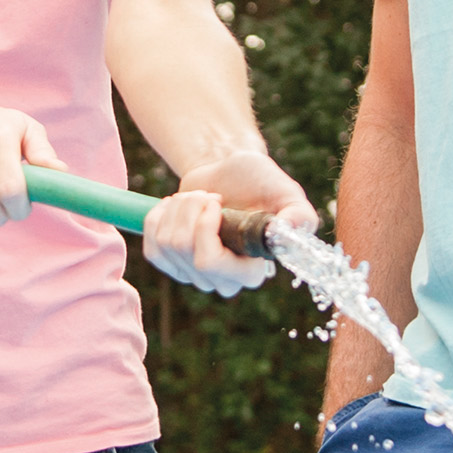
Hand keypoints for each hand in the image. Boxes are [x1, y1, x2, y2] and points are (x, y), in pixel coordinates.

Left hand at [142, 151, 317, 297]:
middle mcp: (222, 281)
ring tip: (199, 198)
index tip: (217, 203)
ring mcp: (194, 275)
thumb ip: (299, 215)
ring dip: (179, 208)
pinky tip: (177, 207)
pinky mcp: (171, 262)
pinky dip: (159, 216)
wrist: (228, 172)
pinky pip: (152, 244)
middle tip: (211, 196)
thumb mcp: (286, 192)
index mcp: (250, 272)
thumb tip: (291, 231)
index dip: (204, 228)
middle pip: (184, 251)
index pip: (209, 263)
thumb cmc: (260, 182)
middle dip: (191, 210)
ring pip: (167, 243)